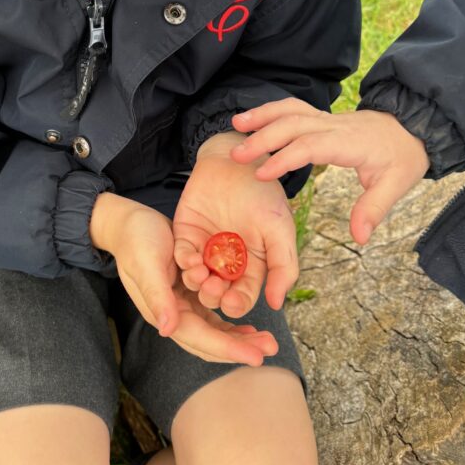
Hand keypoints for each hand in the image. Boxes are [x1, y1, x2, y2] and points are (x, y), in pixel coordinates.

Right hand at [90, 193, 277, 365]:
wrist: (129, 223)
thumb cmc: (137, 239)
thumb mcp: (146, 263)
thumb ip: (157, 295)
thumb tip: (166, 329)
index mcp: (163, 311)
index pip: (200, 338)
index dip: (229, 349)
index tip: (257, 357)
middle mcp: (174, 314)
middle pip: (211, 341)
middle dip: (240, 347)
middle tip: (271, 348)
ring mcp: (182, 306)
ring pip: (215, 331)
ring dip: (240, 338)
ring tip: (267, 340)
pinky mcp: (189, 294)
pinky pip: (213, 316)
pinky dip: (231, 322)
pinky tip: (249, 325)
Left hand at [173, 131, 298, 316]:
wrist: (237, 160)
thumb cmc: (263, 193)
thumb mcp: (279, 228)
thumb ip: (282, 265)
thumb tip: (277, 303)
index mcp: (252, 265)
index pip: (244, 294)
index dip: (238, 302)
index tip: (234, 302)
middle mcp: (227, 262)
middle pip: (217, 292)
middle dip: (214, 296)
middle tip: (214, 290)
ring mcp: (205, 249)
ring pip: (197, 278)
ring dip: (197, 282)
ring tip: (201, 277)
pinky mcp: (186, 235)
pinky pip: (182, 255)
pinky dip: (185, 261)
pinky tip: (191, 260)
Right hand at [230, 99, 430, 243]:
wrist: (414, 127)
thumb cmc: (403, 157)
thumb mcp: (396, 185)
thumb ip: (373, 210)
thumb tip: (359, 238)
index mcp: (349, 142)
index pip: (310, 146)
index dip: (284, 159)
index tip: (261, 175)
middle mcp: (334, 125)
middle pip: (292, 124)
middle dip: (263, 138)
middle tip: (236, 156)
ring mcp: (327, 118)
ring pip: (290, 110)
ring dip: (262, 116)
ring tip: (235, 124)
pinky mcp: (322, 117)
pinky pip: (292, 108)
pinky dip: (270, 111)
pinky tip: (251, 120)